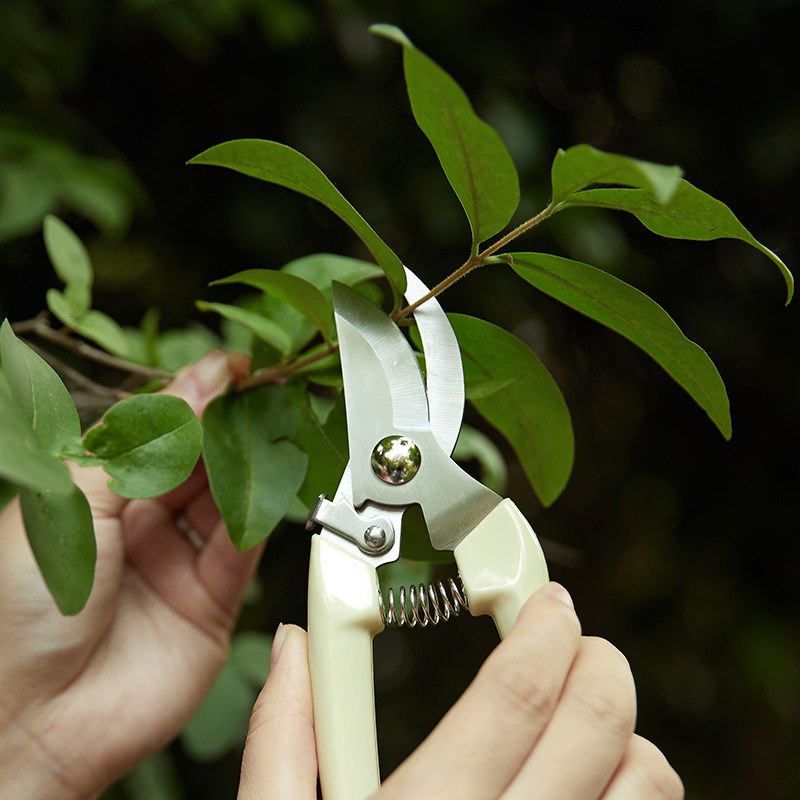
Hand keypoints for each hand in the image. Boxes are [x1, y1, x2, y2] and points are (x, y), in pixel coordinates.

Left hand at [0, 351, 261, 799]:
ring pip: (225, 501)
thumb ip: (136, 448)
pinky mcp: (210, 604)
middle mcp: (139, 528)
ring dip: (248, 465)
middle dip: (228, 425)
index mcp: (97, 499)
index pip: (156, 436)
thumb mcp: (70, 507)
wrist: (30, 722)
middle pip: (196, 463)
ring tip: (268, 430)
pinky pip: (239, 550)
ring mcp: (176, 565)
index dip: (193, 399)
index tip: (229, 370)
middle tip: (259, 391)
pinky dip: (255, 517)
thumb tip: (189, 390)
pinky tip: (264, 486)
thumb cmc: (19, 614)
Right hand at [238, 584, 683, 799]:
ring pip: (647, 789)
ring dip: (627, 737)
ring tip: (586, 724)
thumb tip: (292, 643)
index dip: (543, 629)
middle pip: (599, 725)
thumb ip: (280, 737)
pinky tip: (590, 795)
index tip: (547, 601)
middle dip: (599, 661)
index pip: (517, 692)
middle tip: (576, 644)